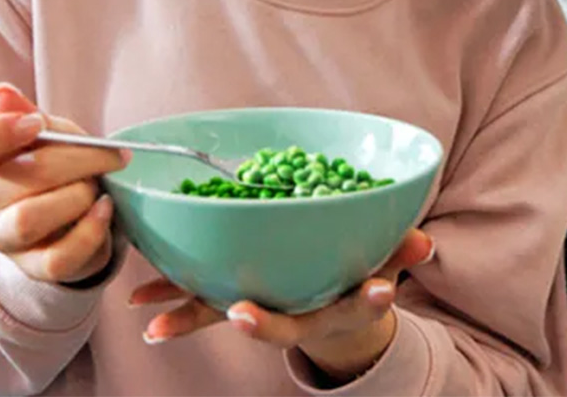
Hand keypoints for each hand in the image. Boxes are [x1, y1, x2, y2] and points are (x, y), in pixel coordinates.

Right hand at [0, 82, 129, 284]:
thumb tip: (1, 92)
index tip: (34, 124)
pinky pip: (59, 257)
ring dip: (78, 196)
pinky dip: (90, 230)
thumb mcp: (51, 134)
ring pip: (30, 218)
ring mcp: (4, 238)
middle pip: (18, 178)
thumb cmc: (62, 167)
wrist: (82, 215)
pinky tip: (104, 210)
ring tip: (97, 187)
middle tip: (110, 156)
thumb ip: (27, 114)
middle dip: (77, 161)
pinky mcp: (34, 267)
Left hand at [130, 229, 434, 381]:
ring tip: (153, 321)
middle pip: (272, 322)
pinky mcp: (234, 296)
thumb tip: (426, 244)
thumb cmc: (355, 280)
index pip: (340, 308)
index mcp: (328, 308)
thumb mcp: (382, 266)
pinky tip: (141, 300)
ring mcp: (259, 307)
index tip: (371, 291)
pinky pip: (201, 298)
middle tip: (239, 314)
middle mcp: (290, 314)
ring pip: (222, 314)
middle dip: (256, 321)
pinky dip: (173, 296)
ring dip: (188, 317)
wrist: (328, 307)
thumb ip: (401, 254)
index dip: (352, 301)